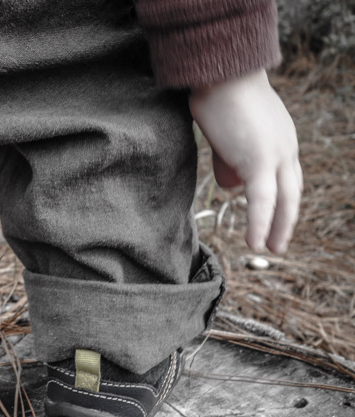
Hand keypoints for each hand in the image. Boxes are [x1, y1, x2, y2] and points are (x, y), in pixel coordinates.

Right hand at [189, 69, 301, 253]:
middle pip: (292, 193)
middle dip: (286, 220)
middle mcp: (285, 148)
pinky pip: (262, 201)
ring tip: (268, 248)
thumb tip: (231, 186)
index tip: (274, 218)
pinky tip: (255, 243)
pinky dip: (260, 224)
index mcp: (281, 139)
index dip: (281, 201)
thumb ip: (230, 159)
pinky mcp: (259, 161)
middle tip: (279, 244)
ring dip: (276, 228)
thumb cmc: (219, 95)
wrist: (221, 74)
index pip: (286, 178)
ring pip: (282, 201)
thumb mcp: (226, 133)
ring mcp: (276, 155)